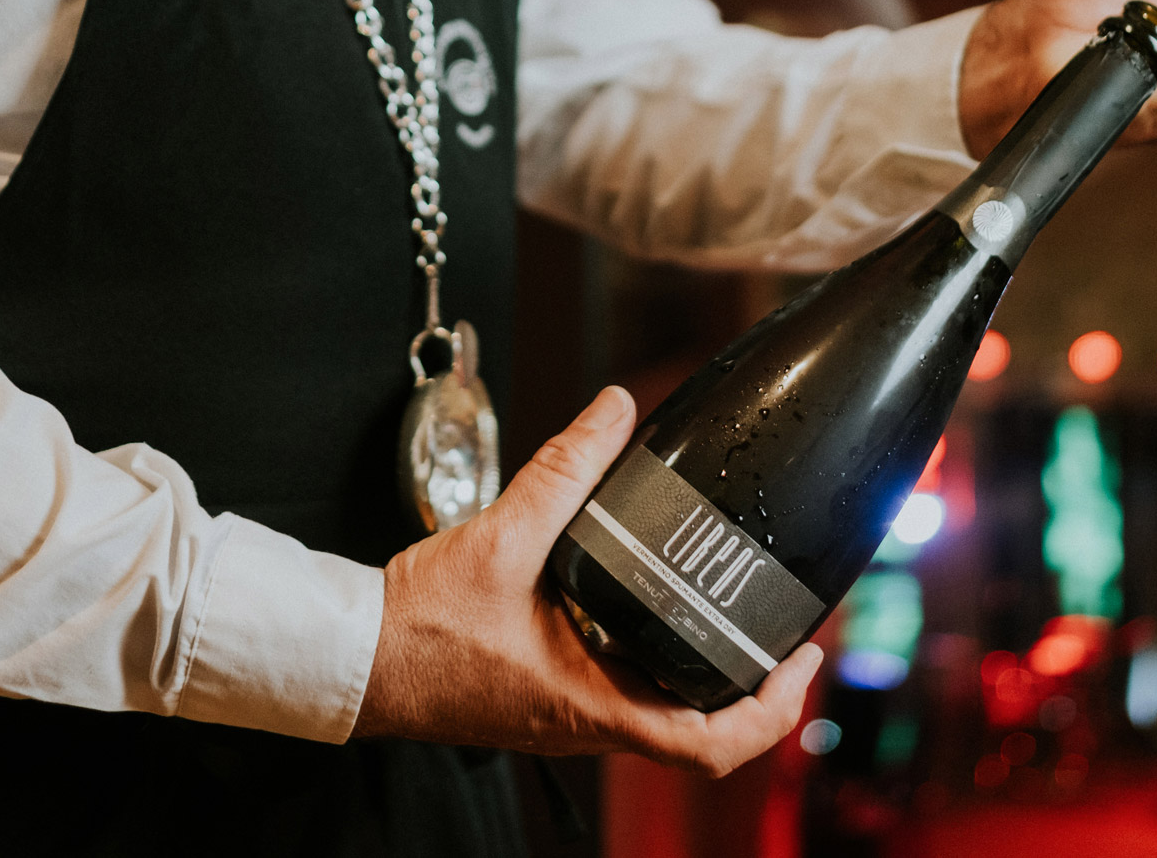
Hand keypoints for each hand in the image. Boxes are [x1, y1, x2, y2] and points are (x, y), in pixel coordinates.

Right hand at [353, 386, 823, 775]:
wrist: (355, 659)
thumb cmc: (418, 628)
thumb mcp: (502, 537)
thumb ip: (563, 470)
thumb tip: (613, 411)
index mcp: (590, 704)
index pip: (708, 745)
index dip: (770, 710)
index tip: (801, 660)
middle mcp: (589, 723)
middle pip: (702, 734)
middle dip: (755, 688)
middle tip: (786, 633)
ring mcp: (571, 715)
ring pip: (666, 715)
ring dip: (710, 676)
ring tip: (739, 617)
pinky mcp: (550, 698)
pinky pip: (627, 695)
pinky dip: (661, 663)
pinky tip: (658, 612)